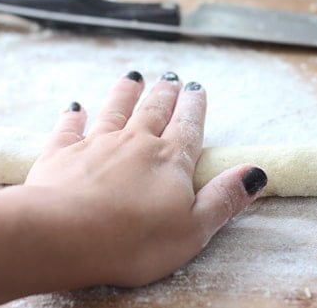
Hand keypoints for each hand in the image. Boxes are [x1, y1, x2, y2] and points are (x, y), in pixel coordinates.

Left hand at [23, 71, 266, 287]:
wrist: (64, 235)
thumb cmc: (133, 240)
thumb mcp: (193, 229)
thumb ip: (223, 198)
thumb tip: (255, 172)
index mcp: (169, 161)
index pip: (188, 127)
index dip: (195, 107)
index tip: (197, 88)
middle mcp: (134, 143)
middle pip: (153, 111)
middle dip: (164, 94)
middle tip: (170, 77)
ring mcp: (96, 144)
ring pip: (114, 110)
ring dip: (124, 93)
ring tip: (132, 77)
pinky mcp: (61, 153)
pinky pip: (69, 128)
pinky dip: (73, 116)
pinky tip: (75, 107)